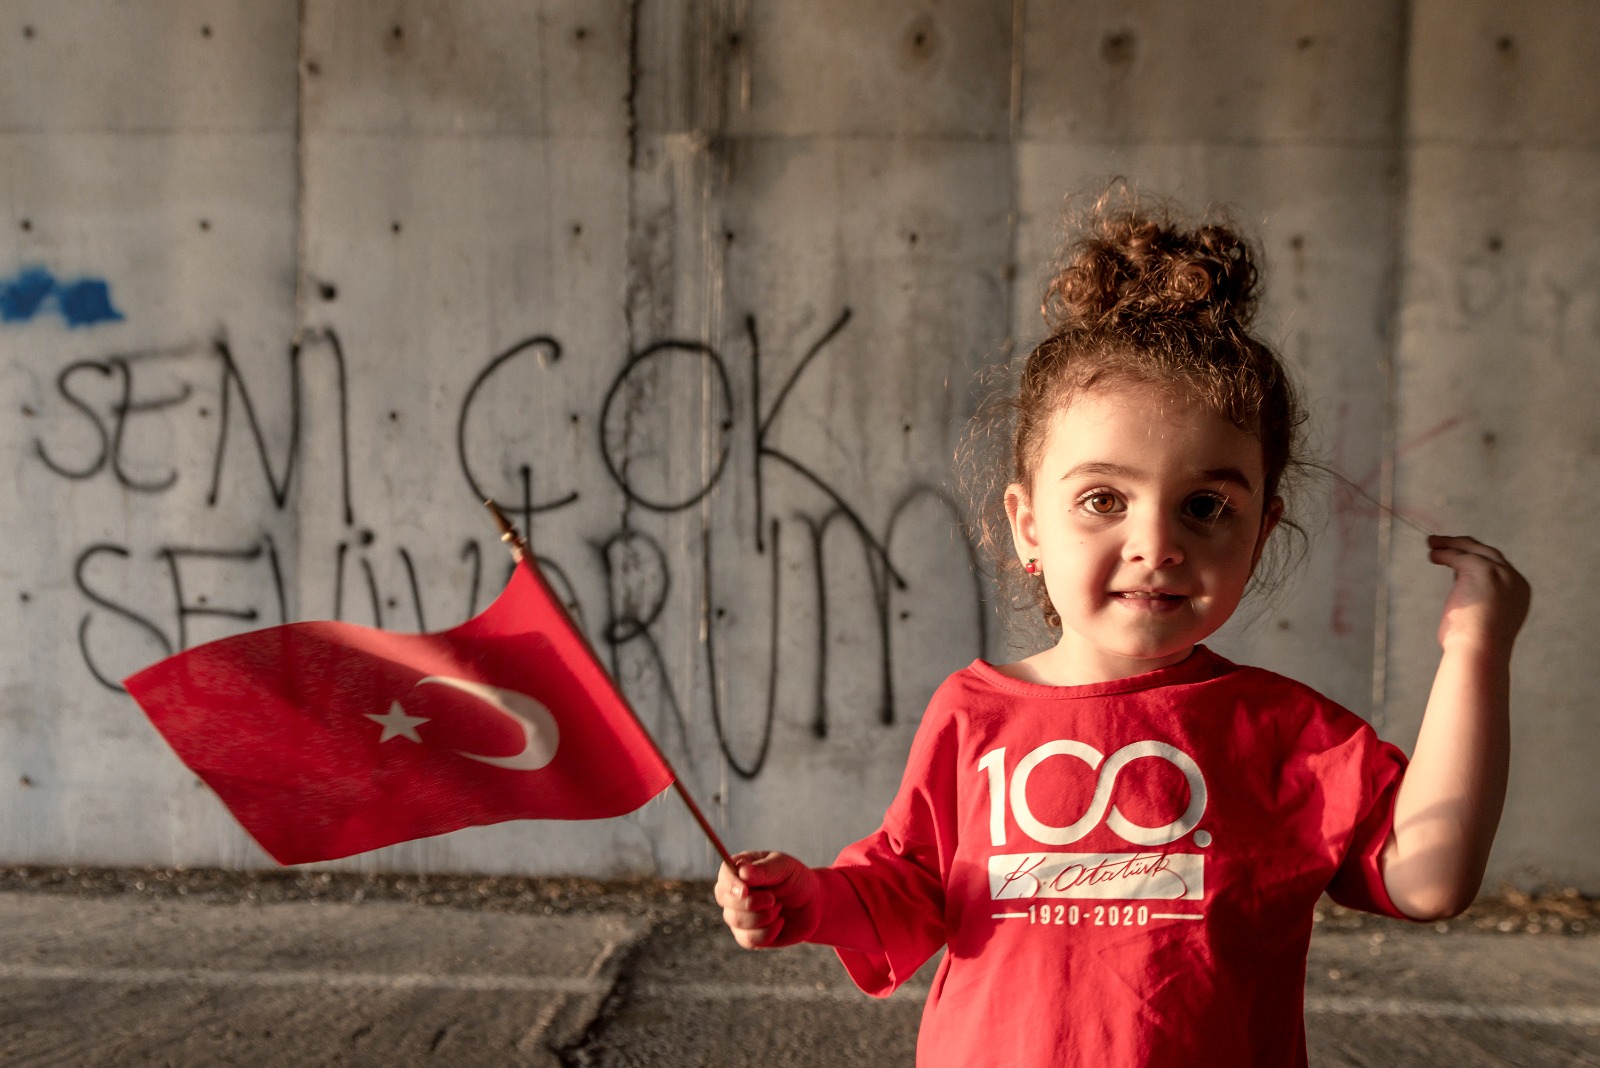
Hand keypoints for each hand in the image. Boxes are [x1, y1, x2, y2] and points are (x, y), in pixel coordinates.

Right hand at [713, 850, 822, 949]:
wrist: (812, 905)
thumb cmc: (796, 879)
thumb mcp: (785, 867)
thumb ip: (764, 869)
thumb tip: (742, 871)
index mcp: (740, 869)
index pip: (724, 875)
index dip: (731, 884)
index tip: (745, 890)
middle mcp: (734, 892)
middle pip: (725, 899)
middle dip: (752, 902)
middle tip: (773, 899)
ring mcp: (738, 915)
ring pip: (736, 921)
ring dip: (764, 916)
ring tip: (779, 908)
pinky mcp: (747, 935)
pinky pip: (748, 939)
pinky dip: (768, 932)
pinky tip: (779, 922)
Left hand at [1427, 535, 1529, 652]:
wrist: (1480, 650)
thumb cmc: (1476, 646)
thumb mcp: (1484, 621)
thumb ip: (1479, 602)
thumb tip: (1459, 591)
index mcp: (1518, 594)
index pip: (1498, 569)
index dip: (1478, 561)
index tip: (1459, 558)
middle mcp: (1513, 580)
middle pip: (1489, 554)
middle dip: (1466, 547)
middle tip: (1445, 543)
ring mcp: (1500, 573)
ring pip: (1474, 550)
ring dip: (1452, 544)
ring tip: (1433, 542)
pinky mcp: (1481, 570)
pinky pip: (1459, 555)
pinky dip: (1444, 553)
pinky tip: (1432, 555)